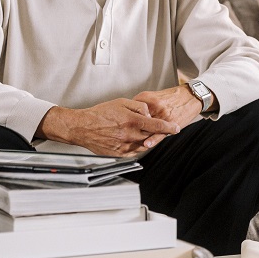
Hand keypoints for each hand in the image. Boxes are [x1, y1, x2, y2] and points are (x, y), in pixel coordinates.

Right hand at [38, 98, 179, 156]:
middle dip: (157, 132)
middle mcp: (129, 135)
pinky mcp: (119, 154)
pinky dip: (138, 146)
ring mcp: (124, 146)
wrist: (82, 128)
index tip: (176, 128)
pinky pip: (135, 152)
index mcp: (131, 121)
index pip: (157, 126)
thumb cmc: (100, 114)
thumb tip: (149, 114)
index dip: (169, 128)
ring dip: (148, 139)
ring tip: (141, 132)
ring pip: (145, 145)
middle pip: (152, 136)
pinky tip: (134, 139)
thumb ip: (139, 107)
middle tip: (157, 128)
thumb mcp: (121, 102)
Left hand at [132, 85, 203, 148]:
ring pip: (147, 128)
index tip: (122, 126)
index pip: (130, 110)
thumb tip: (129, 115)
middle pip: (137, 120)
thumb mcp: (153, 96)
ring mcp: (161, 113)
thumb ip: (140, 105)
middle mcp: (153, 105)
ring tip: (133, 142)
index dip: (126, 120)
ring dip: (140, 136)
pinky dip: (153, 139)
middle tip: (126, 135)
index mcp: (146, 97)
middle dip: (131, 130)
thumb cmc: (172, 97)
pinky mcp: (170, 121)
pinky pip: (159, 132)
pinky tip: (147, 144)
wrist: (190, 96)